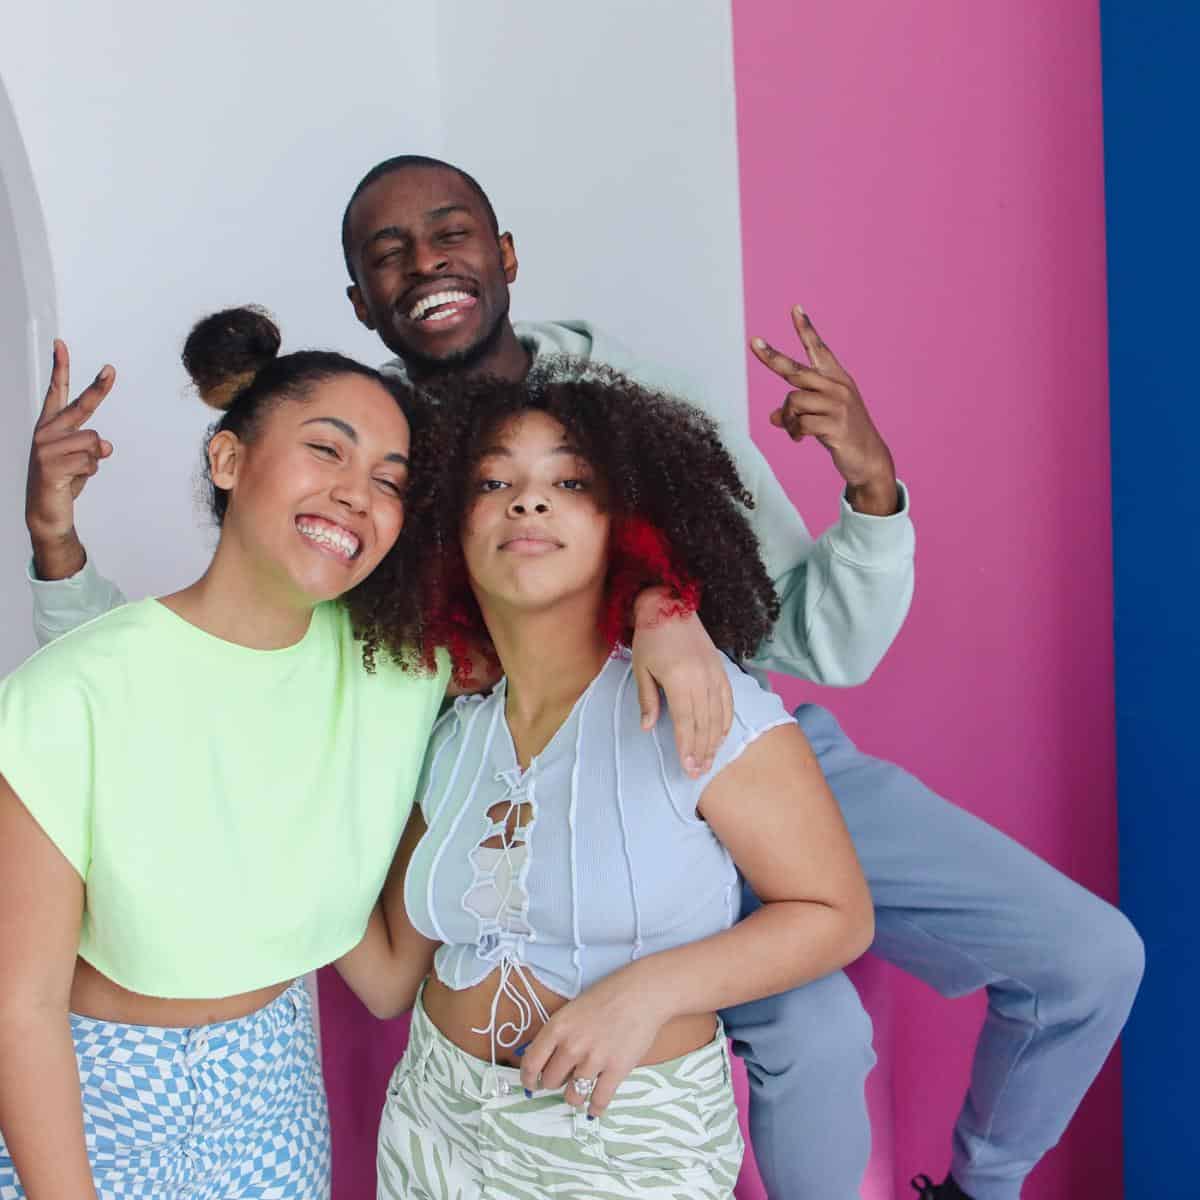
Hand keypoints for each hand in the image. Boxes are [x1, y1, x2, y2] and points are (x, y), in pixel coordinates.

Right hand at [26, 340, 114, 576]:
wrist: (47, 512)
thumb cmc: (65, 481)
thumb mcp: (83, 460)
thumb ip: (92, 446)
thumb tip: (105, 445)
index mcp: (50, 426)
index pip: (56, 392)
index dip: (60, 368)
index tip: (61, 344)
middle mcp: (44, 432)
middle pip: (80, 407)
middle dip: (98, 389)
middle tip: (111, 369)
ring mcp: (45, 448)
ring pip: (94, 442)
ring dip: (94, 460)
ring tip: (75, 472)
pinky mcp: (51, 465)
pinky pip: (91, 461)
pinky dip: (90, 473)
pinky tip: (72, 480)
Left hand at [518, 970, 669, 1118]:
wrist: (642, 992)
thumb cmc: (607, 996)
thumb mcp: (573, 1010)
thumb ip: (558, 1034)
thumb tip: (545, 1062)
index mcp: (558, 1027)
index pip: (531, 1063)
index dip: (528, 1078)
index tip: (531, 1084)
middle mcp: (572, 1046)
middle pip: (551, 1082)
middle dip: (555, 1083)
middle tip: (564, 1078)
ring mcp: (594, 1060)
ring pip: (572, 1096)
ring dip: (574, 1096)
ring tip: (580, 1090)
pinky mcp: (616, 1070)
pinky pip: (599, 1101)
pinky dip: (595, 1108)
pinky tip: (595, 1108)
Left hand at [631, 587, 732, 776]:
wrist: (670, 605)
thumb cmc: (650, 638)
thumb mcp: (641, 669)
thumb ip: (647, 699)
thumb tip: (648, 728)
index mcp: (678, 679)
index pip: (685, 722)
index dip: (686, 747)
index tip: (687, 768)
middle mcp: (700, 679)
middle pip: (703, 724)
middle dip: (701, 751)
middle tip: (698, 772)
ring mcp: (714, 674)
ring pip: (717, 716)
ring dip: (714, 742)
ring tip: (709, 762)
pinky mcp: (721, 670)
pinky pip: (727, 701)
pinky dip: (725, 721)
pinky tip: (721, 738)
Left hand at [751, 305, 898, 515]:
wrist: (868, 459)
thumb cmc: (843, 434)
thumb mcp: (819, 418)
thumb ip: (797, 412)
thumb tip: (773, 416)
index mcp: (836, 379)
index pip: (819, 350)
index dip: (806, 329)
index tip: (794, 308)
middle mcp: (837, 387)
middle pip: (796, 370)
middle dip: (772, 357)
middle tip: (753, 342)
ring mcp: (837, 405)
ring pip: (793, 401)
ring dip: (788, 420)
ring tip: (795, 431)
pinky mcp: (835, 424)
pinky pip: (800, 423)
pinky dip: (794, 433)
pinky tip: (799, 439)